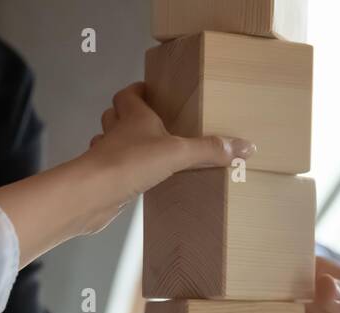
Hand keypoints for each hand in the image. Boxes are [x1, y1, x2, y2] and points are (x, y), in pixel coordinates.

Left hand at [76, 82, 254, 234]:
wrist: (93, 194)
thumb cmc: (131, 162)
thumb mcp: (178, 153)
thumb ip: (210, 150)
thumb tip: (246, 147)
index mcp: (133, 116)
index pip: (129, 93)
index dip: (138, 90)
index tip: (150, 91)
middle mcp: (117, 132)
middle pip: (115, 114)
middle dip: (129, 115)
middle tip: (151, 122)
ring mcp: (106, 156)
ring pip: (110, 142)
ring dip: (122, 143)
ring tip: (145, 151)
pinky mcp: (103, 180)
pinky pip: (112, 170)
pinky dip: (121, 172)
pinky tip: (136, 181)